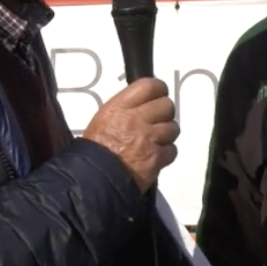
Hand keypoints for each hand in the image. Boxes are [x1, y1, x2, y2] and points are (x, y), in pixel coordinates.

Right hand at [83, 77, 178, 191]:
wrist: (93, 179)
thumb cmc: (94, 149)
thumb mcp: (104, 119)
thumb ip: (126, 108)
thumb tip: (144, 105)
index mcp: (120, 107)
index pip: (150, 86)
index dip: (158, 89)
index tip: (157, 96)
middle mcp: (137, 119)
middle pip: (167, 106)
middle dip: (164, 113)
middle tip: (156, 122)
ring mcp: (149, 139)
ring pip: (173, 128)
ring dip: (166, 135)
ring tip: (154, 142)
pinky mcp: (157, 158)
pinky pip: (172, 150)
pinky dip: (166, 154)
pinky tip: (154, 157)